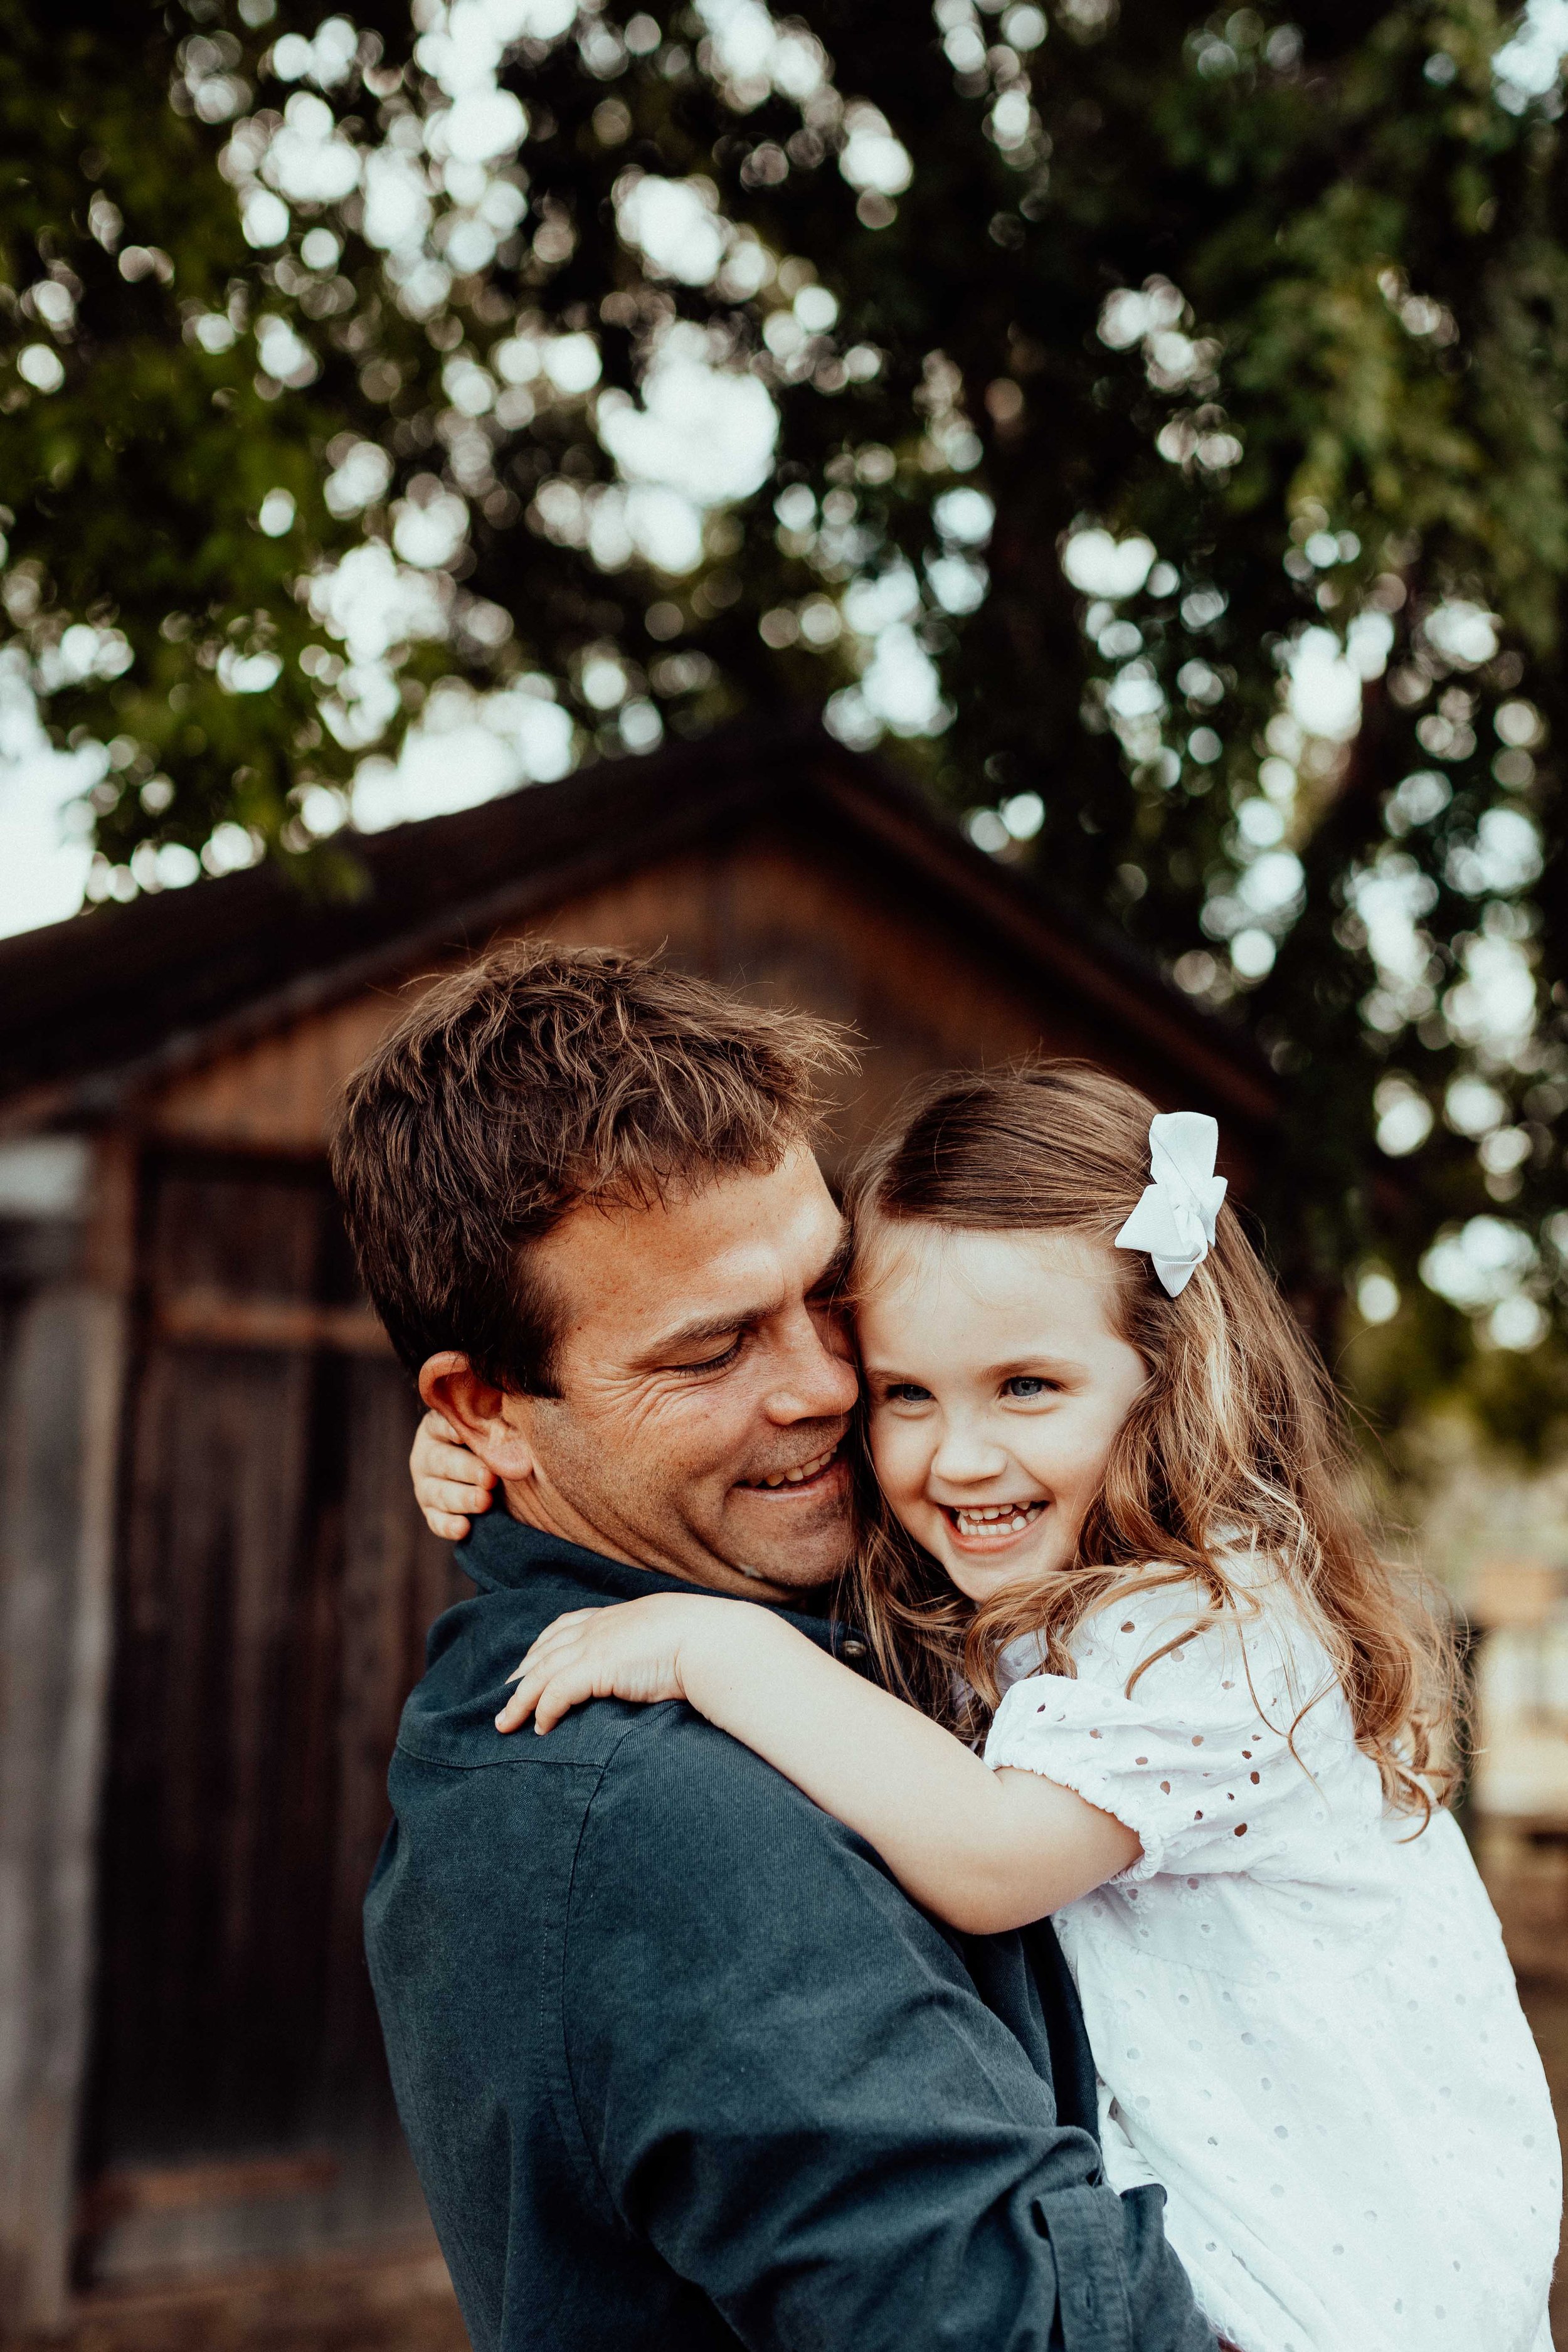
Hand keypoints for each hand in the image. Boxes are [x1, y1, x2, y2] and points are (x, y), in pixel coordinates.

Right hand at [410, 1409, 495, 1539]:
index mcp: (436, 1429)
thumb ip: (495, 1427)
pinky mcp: (431, 1511)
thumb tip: (512, 1430)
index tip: (464, 1436)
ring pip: (439, 1493)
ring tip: (485, 1501)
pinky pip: (436, 1521)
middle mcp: (427, 1456)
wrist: (483, 1469)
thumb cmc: (488, 1441)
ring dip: (462, 1498)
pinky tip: (464, 1528)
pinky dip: (449, 1526)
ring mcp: (425, 1485)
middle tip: (489, 1477)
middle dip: (467, 1470)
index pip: (439, 1425)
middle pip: (442, 1461)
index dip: (450, 1430)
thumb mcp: (487, 1428)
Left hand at [496, 1594, 747, 1734]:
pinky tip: (539, 1729)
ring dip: (519, 1701)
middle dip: (520, 1676)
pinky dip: (543, 1711)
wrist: (714, 1640)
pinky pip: (557, 1692)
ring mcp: (595, 1645)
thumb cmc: (703, 1642)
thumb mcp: (670, 1634)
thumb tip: (656, 1663)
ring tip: (505, 1723)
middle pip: (544, 1651)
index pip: (564, 1627)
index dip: (541, 1648)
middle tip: (502, 1699)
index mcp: (615, 1617)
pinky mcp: (597, 1668)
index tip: (526, 1665)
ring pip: (541, 1674)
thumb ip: (651, 1645)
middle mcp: (598, 1627)